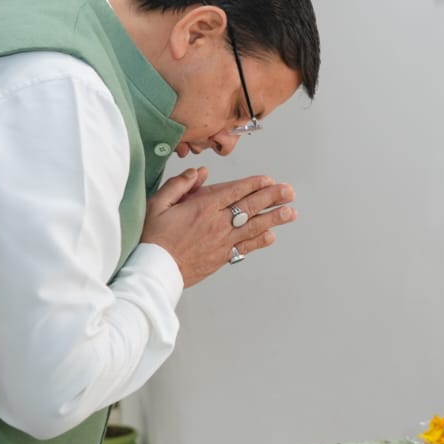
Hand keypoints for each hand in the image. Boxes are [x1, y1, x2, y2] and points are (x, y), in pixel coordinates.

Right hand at [142, 166, 297, 286]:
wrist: (154, 270)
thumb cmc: (153, 237)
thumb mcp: (158, 203)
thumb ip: (180, 184)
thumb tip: (199, 172)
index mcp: (203, 207)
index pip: (235, 191)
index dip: (254, 184)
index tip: (268, 179)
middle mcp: (217, 223)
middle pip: (250, 206)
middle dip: (272, 197)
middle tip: (289, 191)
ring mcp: (221, 242)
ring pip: (253, 226)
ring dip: (273, 218)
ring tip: (290, 212)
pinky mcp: (221, 257)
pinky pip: (245, 247)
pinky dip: (259, 241)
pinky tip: (271, 236)